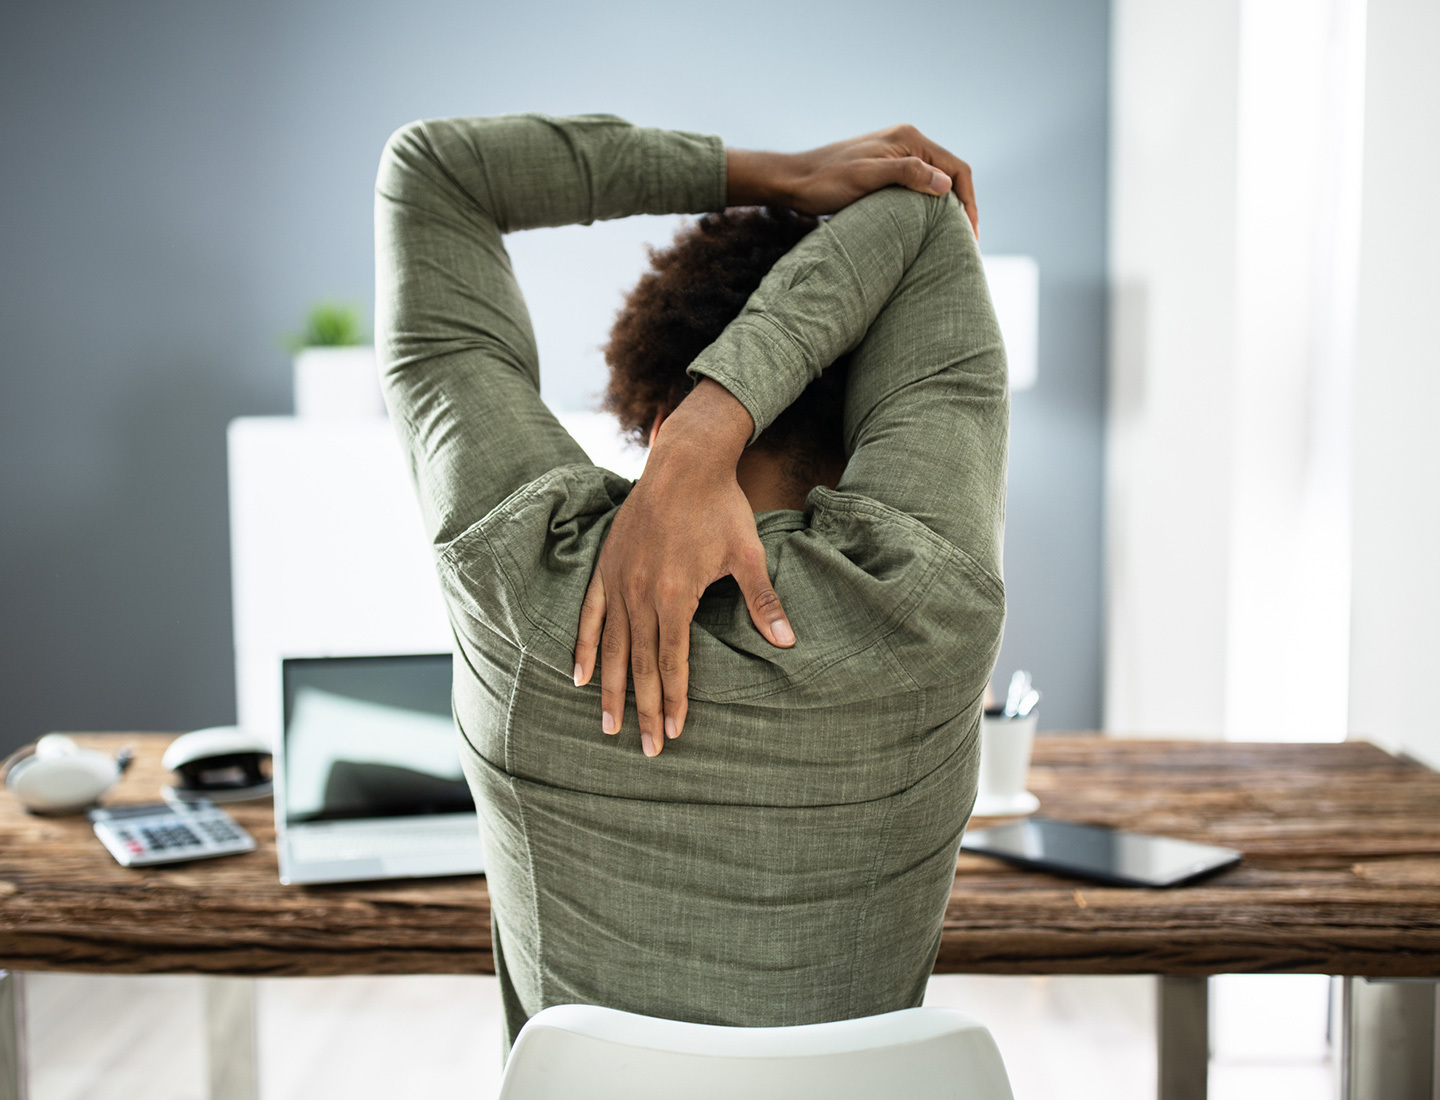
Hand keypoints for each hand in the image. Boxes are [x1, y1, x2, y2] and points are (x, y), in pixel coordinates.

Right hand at [572, 381, 794, 756]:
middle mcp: (640, 593)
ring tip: (607, 726)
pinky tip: (578, 676)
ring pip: (611, 647)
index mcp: (675, 594)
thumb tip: (787, 641)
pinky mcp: (605, 567)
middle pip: (639, 664)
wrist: (684, 463)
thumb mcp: (747, 554)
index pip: (671, 661)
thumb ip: (762, 601)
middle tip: (645, 749)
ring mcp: (618, 581)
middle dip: (642, 710)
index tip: (675, 732)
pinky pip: (589, 616)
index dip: (673, 699)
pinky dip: (583, 647)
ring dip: (610, 689)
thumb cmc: (720, 507)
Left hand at [727, 124, 977, 235]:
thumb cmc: (825, 181)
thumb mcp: (867, 178)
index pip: (957, 168)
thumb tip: (946, 185)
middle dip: (963, 206)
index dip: (969, 202)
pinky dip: (929, 206)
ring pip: (935, 181)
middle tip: (967, 242)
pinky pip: (918, 186)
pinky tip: (927, 227)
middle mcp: (907, 141)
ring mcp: (896, 154)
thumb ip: (907, 174)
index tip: (971, 234)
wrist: (793, 181)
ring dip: (947, 207)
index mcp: (909, 139)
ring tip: (952, 238)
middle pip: (950, 174)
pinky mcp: (885, 169)